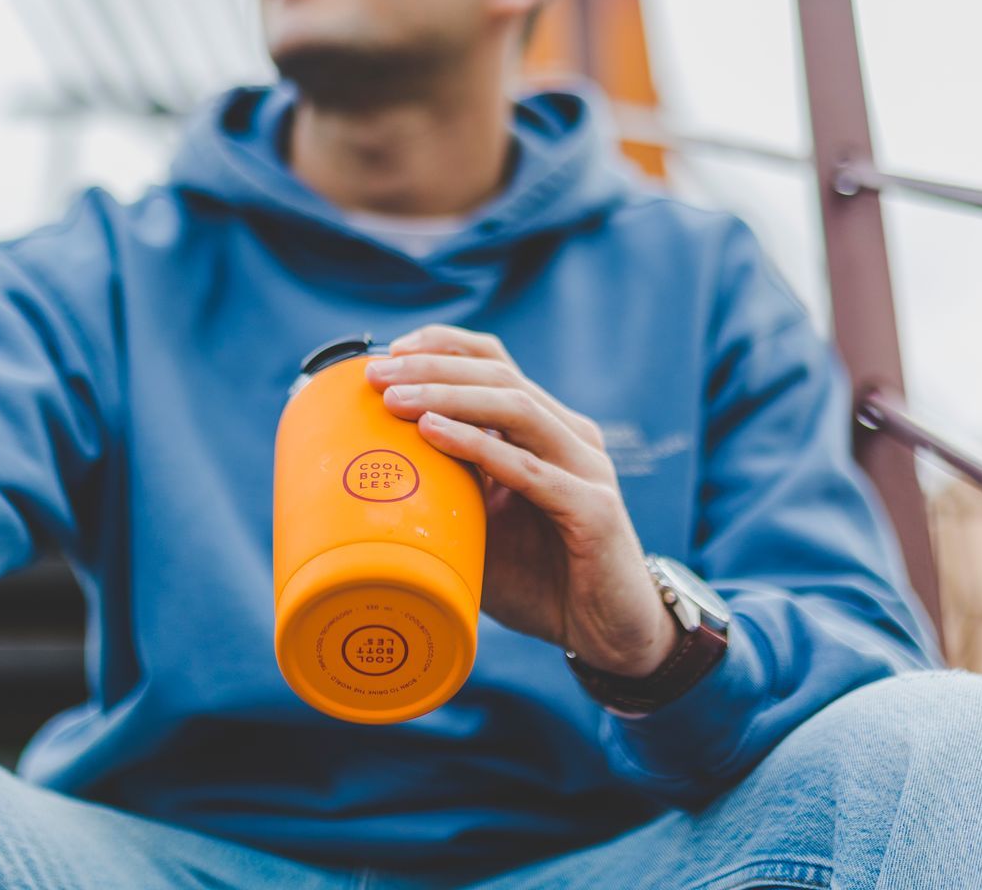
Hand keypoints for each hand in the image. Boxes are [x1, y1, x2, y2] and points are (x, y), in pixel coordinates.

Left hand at [364, 324, 676, 677]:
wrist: (609, 633)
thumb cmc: (541, 580)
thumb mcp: (482, 526)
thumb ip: (447, 491)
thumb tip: (372, 472)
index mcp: (546, 430)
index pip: (496, 363)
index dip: (445, 347)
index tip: (389, 351)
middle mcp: (570, 437)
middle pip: (500, 375)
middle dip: (432, 366)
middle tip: (376, 373)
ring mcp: (586, 469)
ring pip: (516, 407)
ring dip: (448, 396)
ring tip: (395, 400)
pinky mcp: (594, 509)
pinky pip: (530, 469)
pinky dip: (479, 445)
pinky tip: (434, 433)